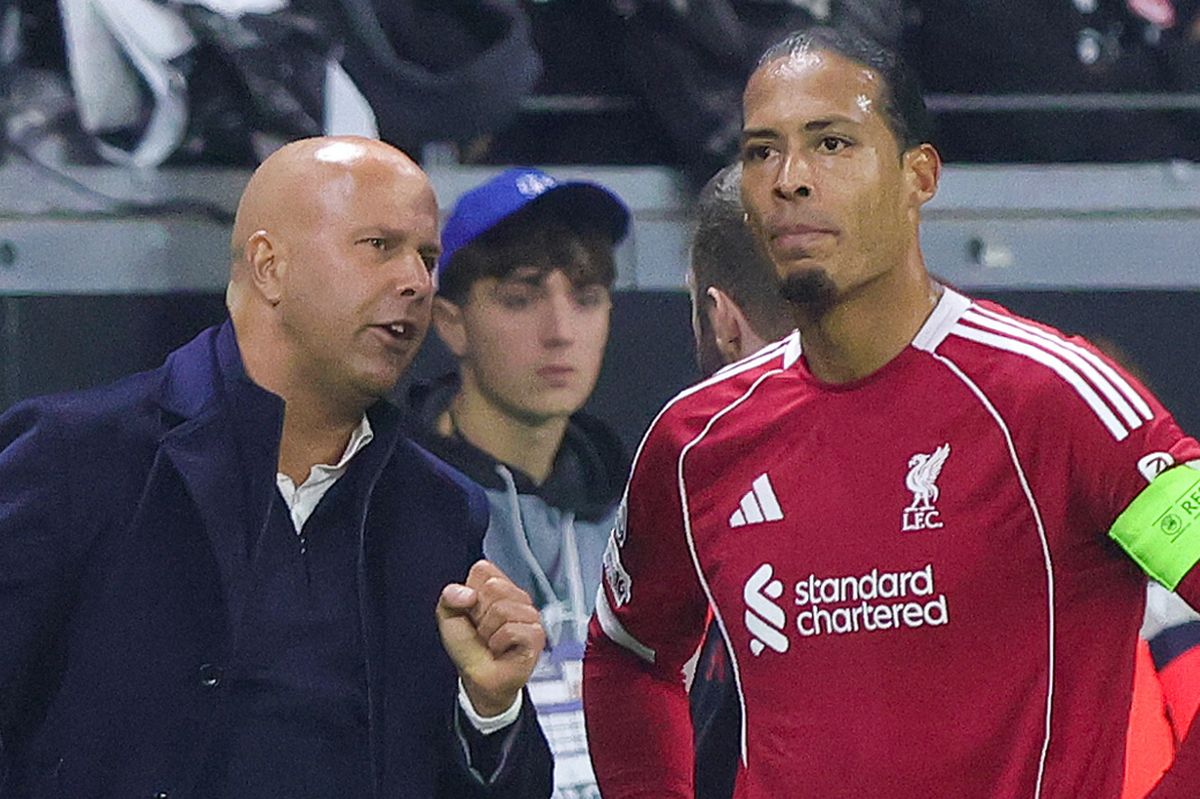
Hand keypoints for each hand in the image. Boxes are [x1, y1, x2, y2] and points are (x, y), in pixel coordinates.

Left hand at [436, 559, 545, 716]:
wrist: (478, 678)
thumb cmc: (468, 648)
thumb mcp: (448, 617)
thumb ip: (449, 596)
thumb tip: (468, 593)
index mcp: (497, 588)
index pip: (484, 569)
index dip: (470, 592)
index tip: (470, 611)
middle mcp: (516, 598)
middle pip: (494, 586)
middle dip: (479, 613)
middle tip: (482, 628)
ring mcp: (529, 615)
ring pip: (502, 609)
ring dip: (488, 631)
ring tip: (492, 641)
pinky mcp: (536, 635)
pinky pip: (512, 629)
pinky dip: (499, 643)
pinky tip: (502, 649)